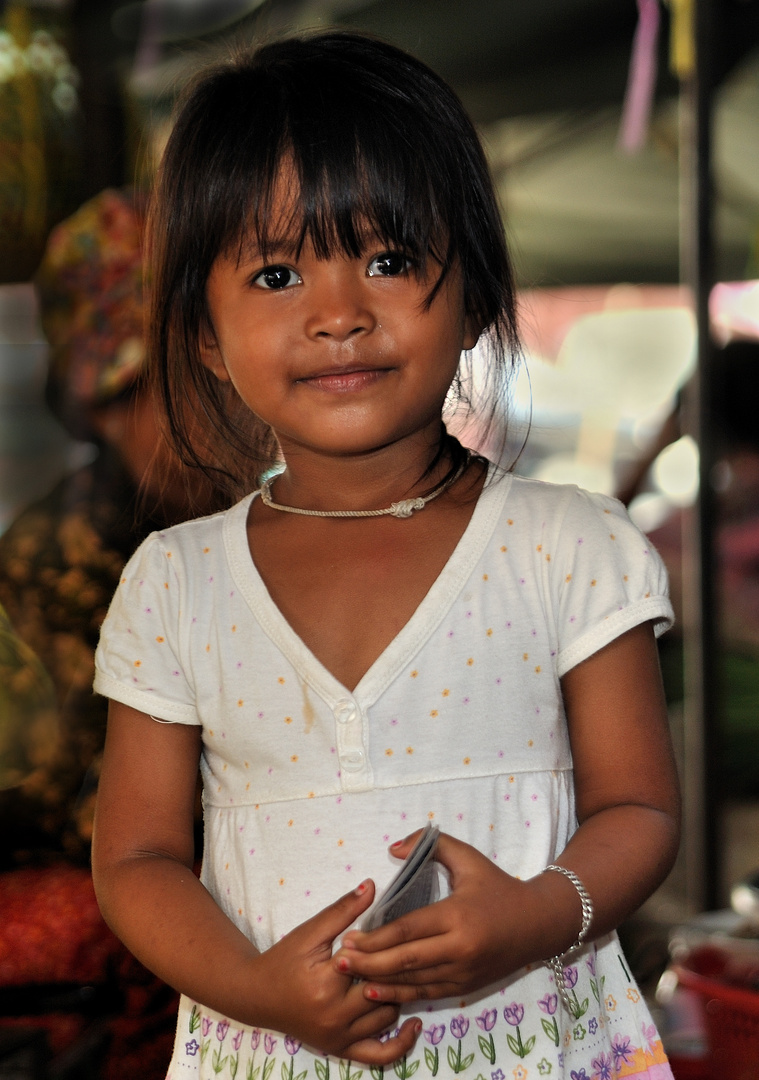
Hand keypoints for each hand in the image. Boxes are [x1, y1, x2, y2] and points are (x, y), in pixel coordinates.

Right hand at [253, 879, 421, 1062]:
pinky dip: (400, 1044)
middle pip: (382, 990)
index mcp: (326, 983)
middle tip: (401, 952)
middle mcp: (334, 1016)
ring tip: (400, 975)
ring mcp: (339, 1037)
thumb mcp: (310, 932)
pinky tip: (414, 1025)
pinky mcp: (341, 1050)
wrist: (257, 996)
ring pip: (386, 1017)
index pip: (370, 961)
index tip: (390, 931)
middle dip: (391, 970)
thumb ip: (342, 909)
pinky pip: (379, 1056)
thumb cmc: (283, 960)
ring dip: (395, 996)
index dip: (382, 946)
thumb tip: (371, 885)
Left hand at [331, 832, 540, 1004]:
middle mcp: (459, 949)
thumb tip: (392, 848)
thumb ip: (429, 845)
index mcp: (457, 915)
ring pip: (413, 982)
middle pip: (404, 960)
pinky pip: (427, 993)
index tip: (349, 936)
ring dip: (379, 981)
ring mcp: (463, 972)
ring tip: (349, 977)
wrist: (538, 924)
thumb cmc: (498, 886)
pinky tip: (377, 992)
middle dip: (368, 963)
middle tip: (339, 959)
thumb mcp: (468, 858)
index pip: (407, 929)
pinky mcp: (465, 987)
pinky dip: (400, 994)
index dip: (375, 937)